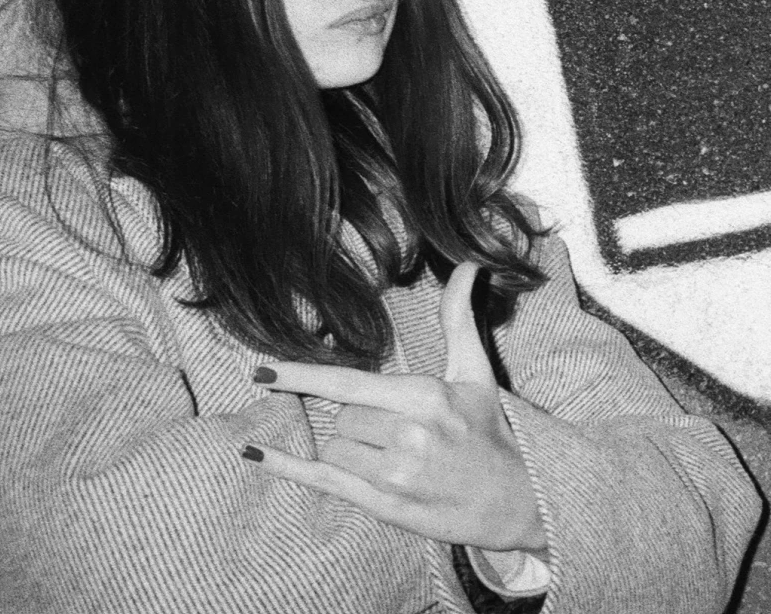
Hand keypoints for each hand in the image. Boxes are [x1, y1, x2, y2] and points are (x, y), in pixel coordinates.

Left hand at [244, 262, 545, 553]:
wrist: (515, 500)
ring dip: (347, 446)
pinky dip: (286, 466)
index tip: (262, 370)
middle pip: (341, 417)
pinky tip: (254, 453)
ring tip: (387, 453)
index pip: (347, 384)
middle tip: (393, 428)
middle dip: (356, 417)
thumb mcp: (476, 373)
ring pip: (333, 447)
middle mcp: (406, 437)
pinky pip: (322, 481)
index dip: (300, 376)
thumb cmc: (489, 430)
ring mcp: (393, 475)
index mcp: (425, 398)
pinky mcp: (383, 505)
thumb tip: (467, 265)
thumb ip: (460, 319)